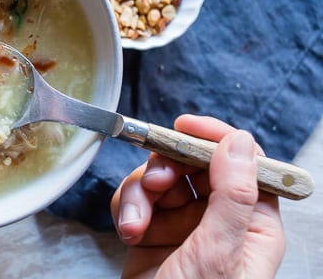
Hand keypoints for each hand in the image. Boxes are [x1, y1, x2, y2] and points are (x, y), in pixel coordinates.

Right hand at [111, 115, 284, 277]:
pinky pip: (137, 198)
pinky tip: (128, 230)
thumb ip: (232, 195)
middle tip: (155, 183)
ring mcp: (183, 226)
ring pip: (161, 179)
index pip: (243, 164)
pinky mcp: (152, 231)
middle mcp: (219, 220)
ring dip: (141, 193)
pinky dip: (127, 207)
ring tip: (135, 222)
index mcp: (252, 224)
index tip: (184, 126)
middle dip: (168, 169)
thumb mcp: (218, 254)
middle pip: (195, 165)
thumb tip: (239, 141)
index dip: (216, 139)